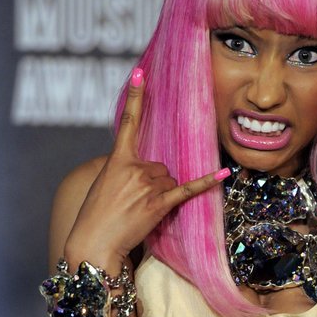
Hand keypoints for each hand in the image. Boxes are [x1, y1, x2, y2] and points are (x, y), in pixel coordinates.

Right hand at [64, 68, 228, 270]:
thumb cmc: (97, 216)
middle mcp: (135, 168)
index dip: (135, 97)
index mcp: (117, 160)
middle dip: (153, 182)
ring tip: (141, 210)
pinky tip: (222, 174)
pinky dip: (205, 182)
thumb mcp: (104, 184)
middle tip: (135, 201)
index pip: (128, 123)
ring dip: (161, 194)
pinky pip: (186, 189)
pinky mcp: (159, 203)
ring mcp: (148, 185)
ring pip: (170, 180)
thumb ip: (124, 170)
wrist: (94, 243)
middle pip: (160, 165)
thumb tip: (147, 170)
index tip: (140, 73)